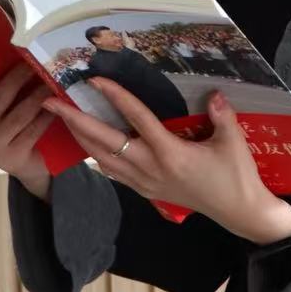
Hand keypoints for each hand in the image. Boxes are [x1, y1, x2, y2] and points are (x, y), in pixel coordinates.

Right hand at [0, 54, 55, 199]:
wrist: (25, 163)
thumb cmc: (13, 122)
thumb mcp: (3, 104)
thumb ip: (2, 85)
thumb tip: (17, 52)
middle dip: (19, 77)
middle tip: (36, 61)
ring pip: (20, 115)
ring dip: (38, 95)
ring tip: (51, 81)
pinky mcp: (12, 159)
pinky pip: (33, 131)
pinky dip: (46, 116)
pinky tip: (56, 105)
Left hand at [44, 80, 290, 243]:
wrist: (239, 212)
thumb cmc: (236, 176)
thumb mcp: (233, 142)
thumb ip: (221, 115)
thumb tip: (213, 93)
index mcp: (169, 153)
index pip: (137, 119)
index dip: (116, 97)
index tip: (95, 79)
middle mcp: (150, 168)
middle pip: (104, 141)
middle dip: (75, 121)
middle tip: (51, 101)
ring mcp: (145, 182)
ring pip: (102, 159)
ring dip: (80, 138)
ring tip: (63, 119)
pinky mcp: (147, 191)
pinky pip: (113, 173)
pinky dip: (96, 157)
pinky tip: (88, 147)